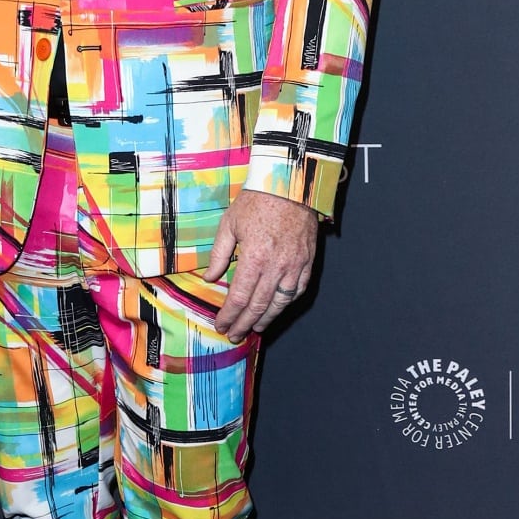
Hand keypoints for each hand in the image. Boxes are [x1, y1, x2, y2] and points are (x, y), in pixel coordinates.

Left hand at [205, 191, 319, 342]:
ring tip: (256, 328)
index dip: (229, 315)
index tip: (221, 325)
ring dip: (267, 319)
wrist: (290, 183)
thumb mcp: (229, 224)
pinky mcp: (307, 261)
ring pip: (280, 302)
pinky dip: (287, 303)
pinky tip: (278, 308)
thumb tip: (211, 278)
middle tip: (235, 335)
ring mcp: (295, 266)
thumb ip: (219, 254)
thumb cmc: (257, 201)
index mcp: (254, 258)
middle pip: (258, 306)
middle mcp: (276, 267)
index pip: (239, 297)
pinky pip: (298, 289)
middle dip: (244, 324)